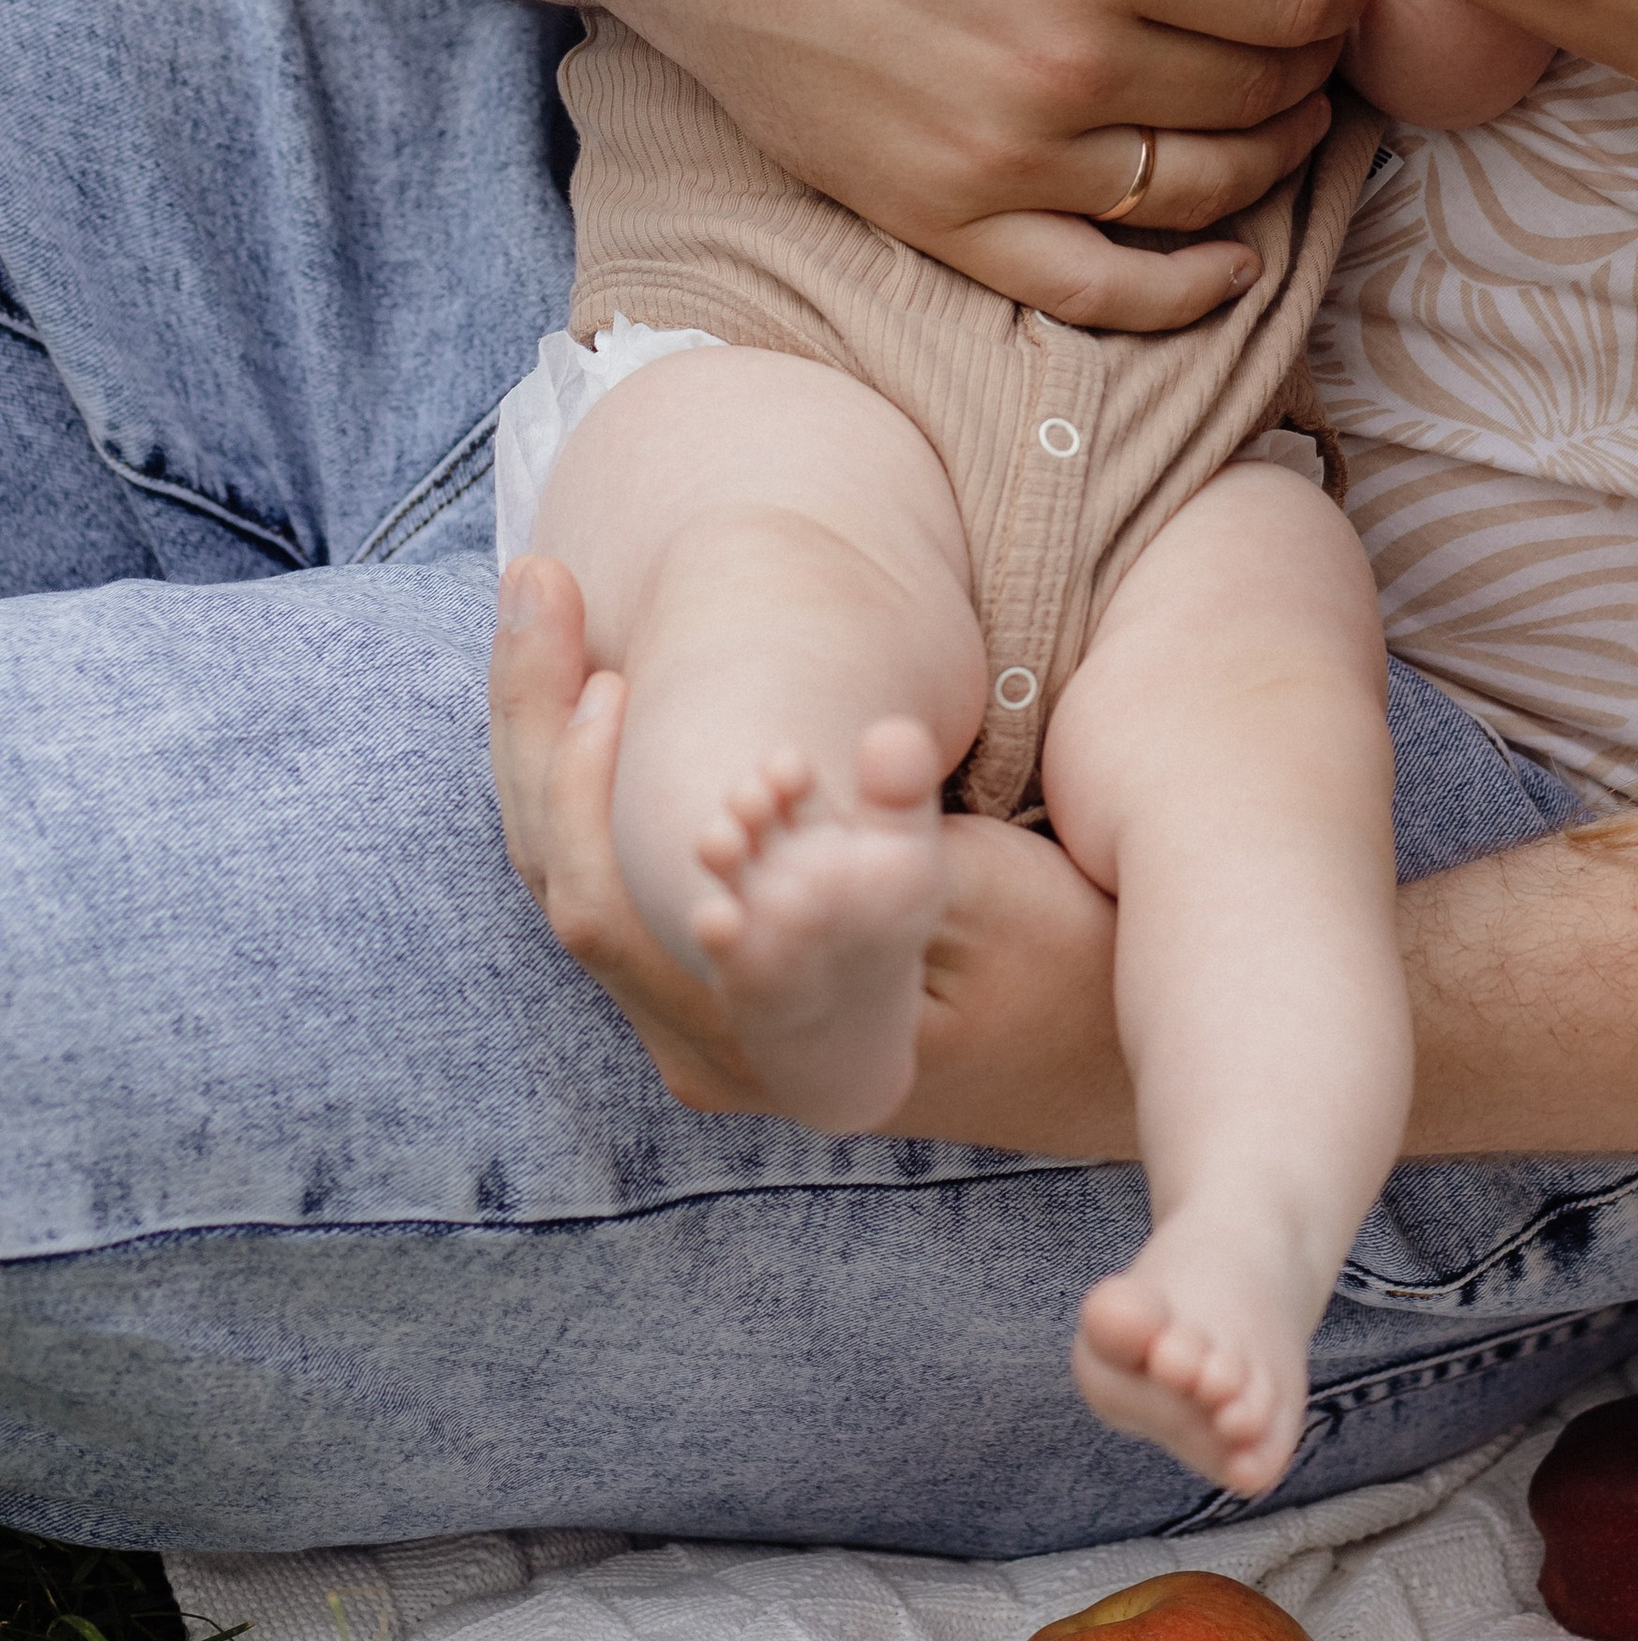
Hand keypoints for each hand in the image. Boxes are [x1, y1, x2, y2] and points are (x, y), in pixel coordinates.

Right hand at [417, 0, 1371, 334]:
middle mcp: (1067, 63)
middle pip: (1258, 93)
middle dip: (1312, 66)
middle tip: (1315, 40)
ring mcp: (1003, 154)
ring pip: (1202, 191)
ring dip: (1272, 160)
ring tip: (1284, 119)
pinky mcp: (941, 214)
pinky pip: (1093, 286)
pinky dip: (1184, 291)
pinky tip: (1235, 263)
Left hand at [489, 554, 1136, 1148]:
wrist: (1096, 1054)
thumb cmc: (1060, 978)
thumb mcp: (998, 897)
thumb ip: (916, 833)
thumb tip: (881, 746)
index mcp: (756, 1043)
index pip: (606, 911)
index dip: (582, 780)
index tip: (600, 663)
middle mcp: (706, 1045)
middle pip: (564, 880)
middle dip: (538, 722)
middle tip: (540, 587)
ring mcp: (707, 1016)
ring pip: (577, 873)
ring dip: (557, 737)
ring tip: (550, 604)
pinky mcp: (725, 976)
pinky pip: (620, 874)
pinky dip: (598, 770)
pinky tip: (597, 677)